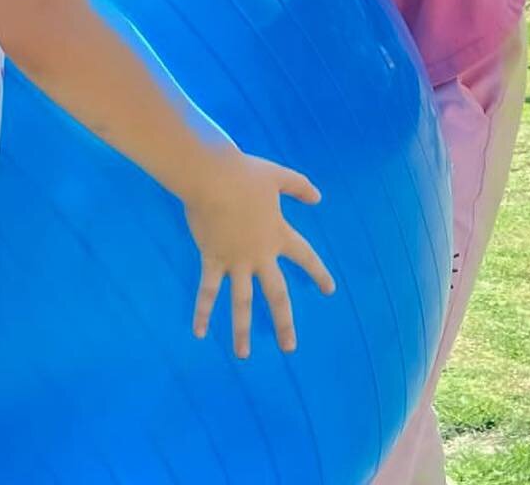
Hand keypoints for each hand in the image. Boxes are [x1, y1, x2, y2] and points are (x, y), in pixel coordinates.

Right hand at [182, 147, 334, 357]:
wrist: (212, 177)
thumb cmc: (245, 174)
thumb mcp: (278, 176)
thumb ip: (299, 186)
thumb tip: (319, 198)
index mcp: (278, 234)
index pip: (305, 257)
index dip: (318, 273)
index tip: (329, 290)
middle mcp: (260, 255)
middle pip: (276, 294)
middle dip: (284, 322)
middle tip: (290, 347)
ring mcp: (235, 261)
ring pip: (241, 302)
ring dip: (242, 329)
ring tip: (243, 355)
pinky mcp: (212, 259)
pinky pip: (207, 290)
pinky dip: (202, 311)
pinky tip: (199, 332)